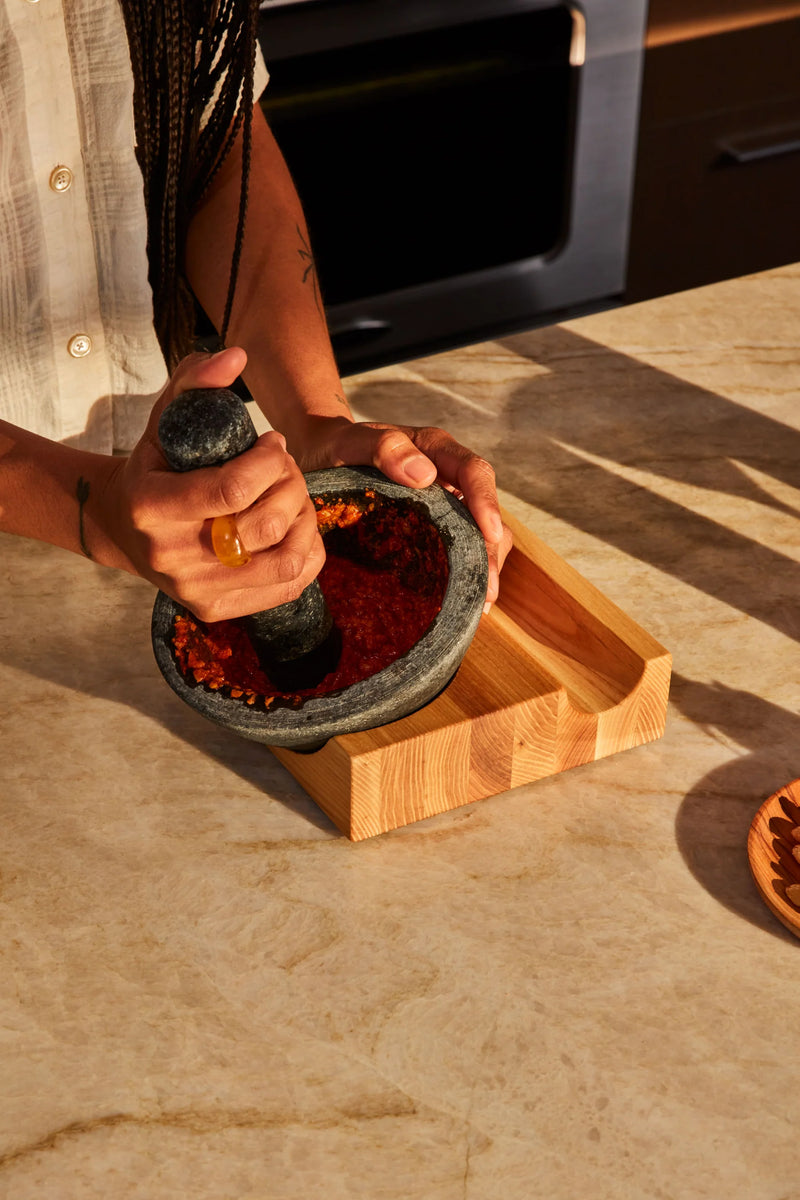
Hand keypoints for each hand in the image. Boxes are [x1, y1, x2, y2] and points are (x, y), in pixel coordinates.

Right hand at [99, 349, 323, 620]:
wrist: (125, 530)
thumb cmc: (155, 467)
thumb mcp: (164, 419)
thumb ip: (195, 382)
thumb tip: (236, 356)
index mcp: (151, 507)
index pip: (232, 489)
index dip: (270, 461)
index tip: (272, 443)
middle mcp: (173, 556)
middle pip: (265, 524)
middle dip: (292, 485)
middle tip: (286, 468)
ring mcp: (197, 590)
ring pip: (286, 560)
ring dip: (304, 520)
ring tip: (293, 497)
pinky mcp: (218, 609)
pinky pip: (289, 586)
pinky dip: (307, 552)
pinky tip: (295, 528)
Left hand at [292, 414, 511, 611]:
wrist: (318, 456)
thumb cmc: (334, 446)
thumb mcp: (350, 442)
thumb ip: (383, 448)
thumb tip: (425, 476)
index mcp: (435, 450)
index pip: (473, 472)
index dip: (487, 503)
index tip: (491, 534)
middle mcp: (446, 477)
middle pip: (483, 511)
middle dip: (490, 549)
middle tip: (487, 589)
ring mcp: (441, 504)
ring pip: (477, 533)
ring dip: (482, 566)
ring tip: (480, 604)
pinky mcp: (430, 527)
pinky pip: (455, 548)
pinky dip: (461, 572)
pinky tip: (460, 601)